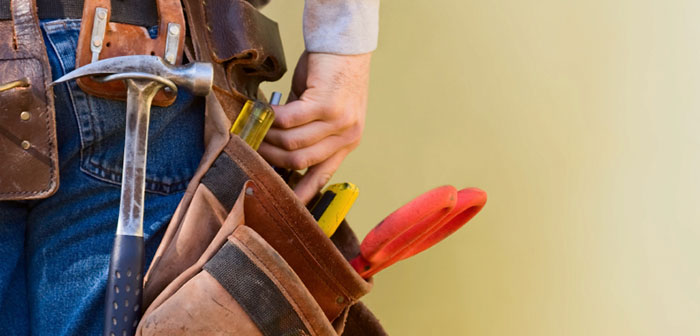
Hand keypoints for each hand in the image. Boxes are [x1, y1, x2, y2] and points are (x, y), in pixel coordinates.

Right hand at [259, 51, 370, 203]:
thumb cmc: (332, 74)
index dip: (303, 192)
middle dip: (272, 158)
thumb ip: (307, 131)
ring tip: (255, 129)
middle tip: (253, 147)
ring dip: (268, 138)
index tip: (285, 203)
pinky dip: (271, 119)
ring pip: (293, 143)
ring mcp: (340, 122)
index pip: (324, 175)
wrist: (344, 44)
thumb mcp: (324, 110)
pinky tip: (262, 112)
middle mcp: (348, 135)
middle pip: (301, 161)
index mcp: (348, 141)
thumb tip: (277, 149)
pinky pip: (290, 121)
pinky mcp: (327, 105)